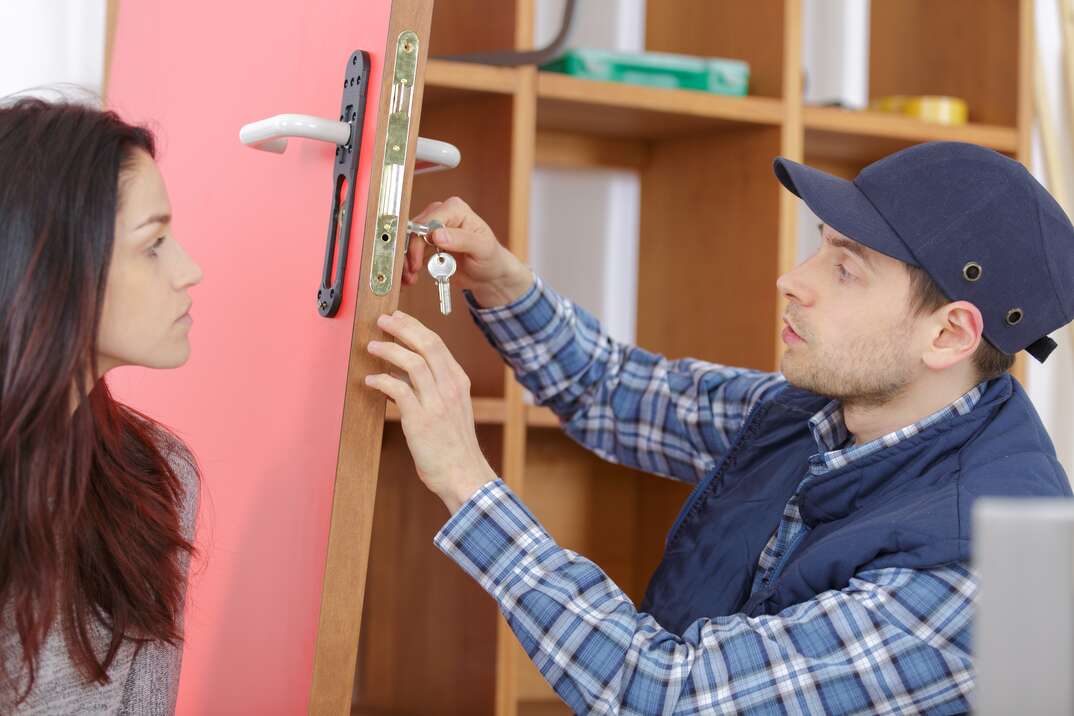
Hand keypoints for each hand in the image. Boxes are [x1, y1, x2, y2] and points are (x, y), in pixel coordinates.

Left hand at [364, 310, 498, 513]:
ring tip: (372, 346)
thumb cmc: (454, 444)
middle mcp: (450, 387)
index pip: (436, 343)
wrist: (463, 473)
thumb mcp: (451, 408)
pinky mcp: (421, 420)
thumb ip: (432, 387)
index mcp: (458, 381)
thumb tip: (403, 371)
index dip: (414, 326)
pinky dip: (382, 381)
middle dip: (402, 328)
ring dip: (389, 350)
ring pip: (412, 363)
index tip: (398, 317)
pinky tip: (371, 380)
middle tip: (382, 321)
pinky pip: (399, 390)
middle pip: (426, 345)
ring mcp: (437, 403)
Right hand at [403, 196, 534, 307]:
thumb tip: (437, 234)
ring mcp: (432, 228)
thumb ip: (461, 239)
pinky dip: (409, 265)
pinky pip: (411, 251)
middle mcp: (441, 214)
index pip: (428, 220)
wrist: (489, 274)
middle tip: (411, 272)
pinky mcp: (427, 243)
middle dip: (409, 253)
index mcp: (455, 209)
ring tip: (410, 278)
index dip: (419, 240)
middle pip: (414, 230)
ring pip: (409, 241)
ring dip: (406, 261)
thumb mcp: (481, 248)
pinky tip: (411, 278)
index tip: (418, 260)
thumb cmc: (490, 257)